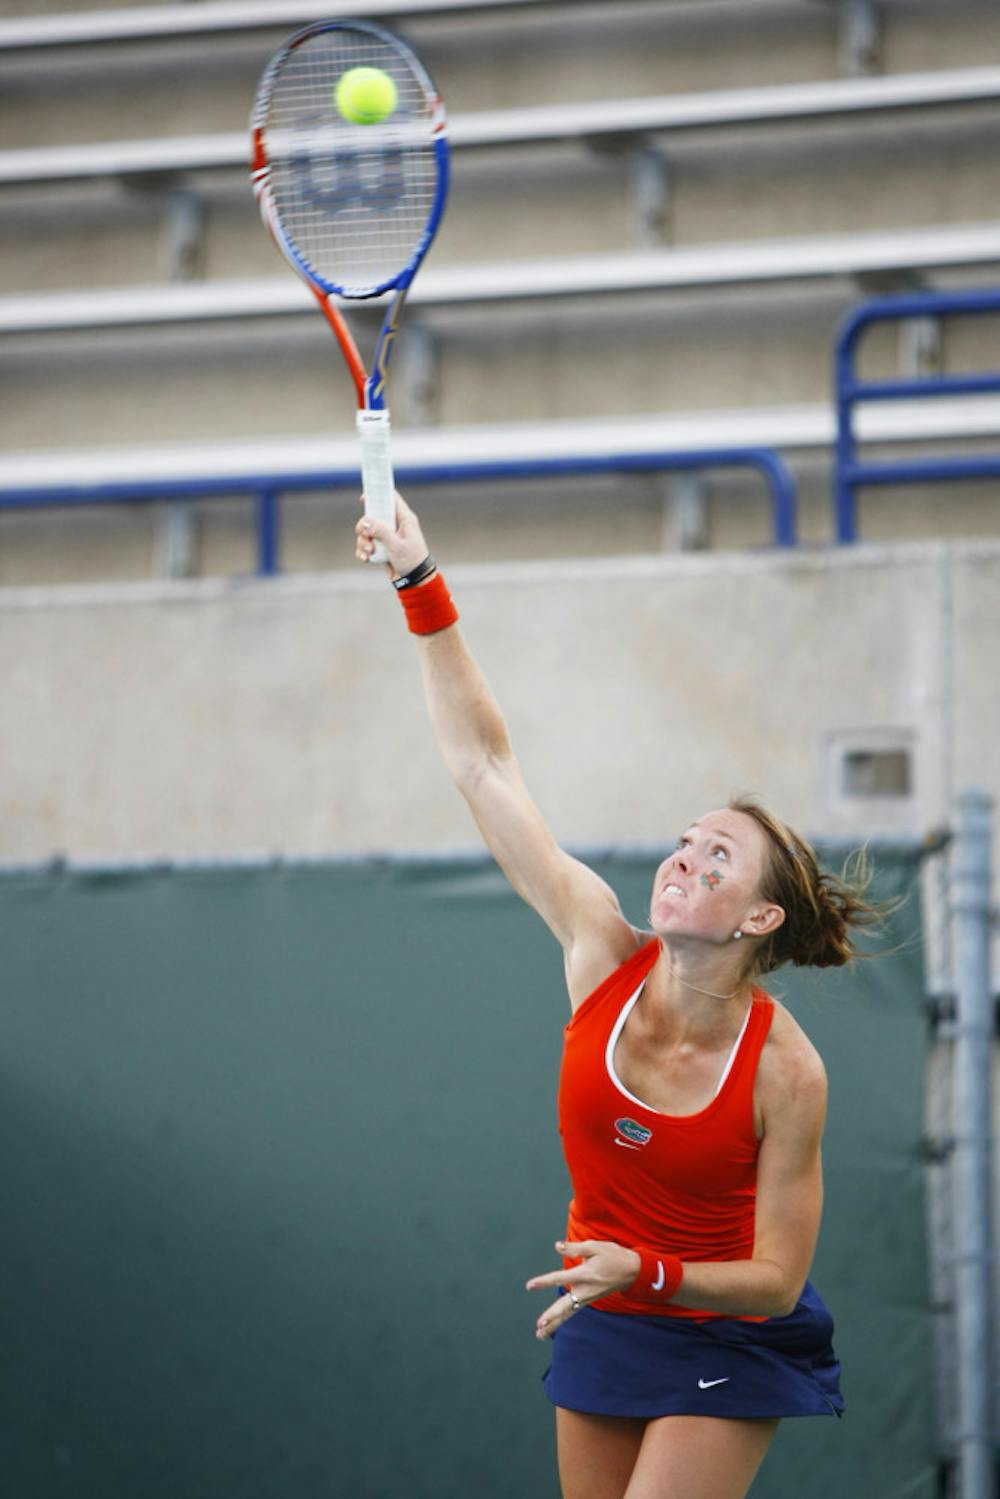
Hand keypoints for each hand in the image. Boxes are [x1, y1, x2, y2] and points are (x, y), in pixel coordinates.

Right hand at [355, 490, 429, 579]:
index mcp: (404, 519)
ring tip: (369, 552)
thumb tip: (366, 521)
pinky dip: (363, 551)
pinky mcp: (382, 548)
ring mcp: (388, 537)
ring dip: (363, 542)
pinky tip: (366, 558)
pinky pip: (367, 545)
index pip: (391, 499)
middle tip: (366, 535)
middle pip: (373, 516)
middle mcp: (395, 525)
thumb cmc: (412, 561)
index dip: (378, 494)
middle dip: (365, 527)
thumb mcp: (396, 545)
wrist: (415, 581)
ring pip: (367, 532)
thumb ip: (381, 531)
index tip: (364, 497)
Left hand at [526, 1239, 640, 1340]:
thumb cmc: (613, 1256)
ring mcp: (588, 1298)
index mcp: (586, 1274)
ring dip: (555, 1323)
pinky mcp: (590, 1300)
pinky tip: (553, 1326)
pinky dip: (563, 1318)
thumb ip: (575, 1248)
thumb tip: (557, 1246)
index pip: (560, 1278)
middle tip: (539, 1325)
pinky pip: (573, 1311)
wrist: (632, 1272)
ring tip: (540, 1335)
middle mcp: (586, 1290)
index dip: (544, 1281)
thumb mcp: (596, 1247)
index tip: (530, 1286)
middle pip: (565, 1305)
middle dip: (552, 1316)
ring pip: (568, 1312)